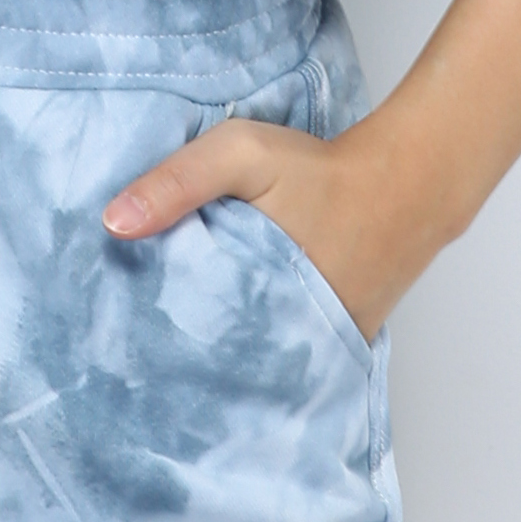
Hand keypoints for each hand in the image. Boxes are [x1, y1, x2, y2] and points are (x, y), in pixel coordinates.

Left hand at [101, 110, 436, 345]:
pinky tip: (237, 339)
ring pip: (254, 368)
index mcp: (254, 298)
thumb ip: (177, 182)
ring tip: (180, 354)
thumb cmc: (321, 169)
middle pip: (217, 364)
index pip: (186, 343)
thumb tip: (113, 223)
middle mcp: (288, 338)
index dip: (150, 341)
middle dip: (180, 359)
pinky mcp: (338, 344)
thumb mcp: (241, 153)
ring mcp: (317, 349)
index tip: (117, 339)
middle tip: (138, 356)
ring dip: (222, 359)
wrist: (408, 183)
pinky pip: (289, 359)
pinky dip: (264, 351)